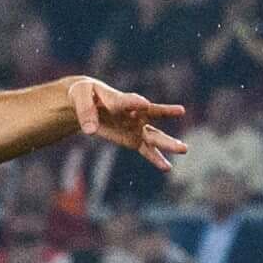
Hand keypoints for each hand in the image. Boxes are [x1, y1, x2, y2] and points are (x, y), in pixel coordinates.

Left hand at [68, 76, 186, 170]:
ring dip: (167, 142)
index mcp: (118, 99)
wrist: (87, 101)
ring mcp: (135, 126)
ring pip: (154, 135)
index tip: (144, 103)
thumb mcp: (78, 96)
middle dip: (165, 113)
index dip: (135, 102)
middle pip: (151, 114)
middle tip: (181, 110)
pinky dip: (156, 159)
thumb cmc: (83, 94)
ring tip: (184, 149)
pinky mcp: (133, 139)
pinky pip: (146, 150)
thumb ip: (85, 111)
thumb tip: (89, 130)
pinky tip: (167, 168)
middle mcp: (132, 112)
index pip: (128, 101)